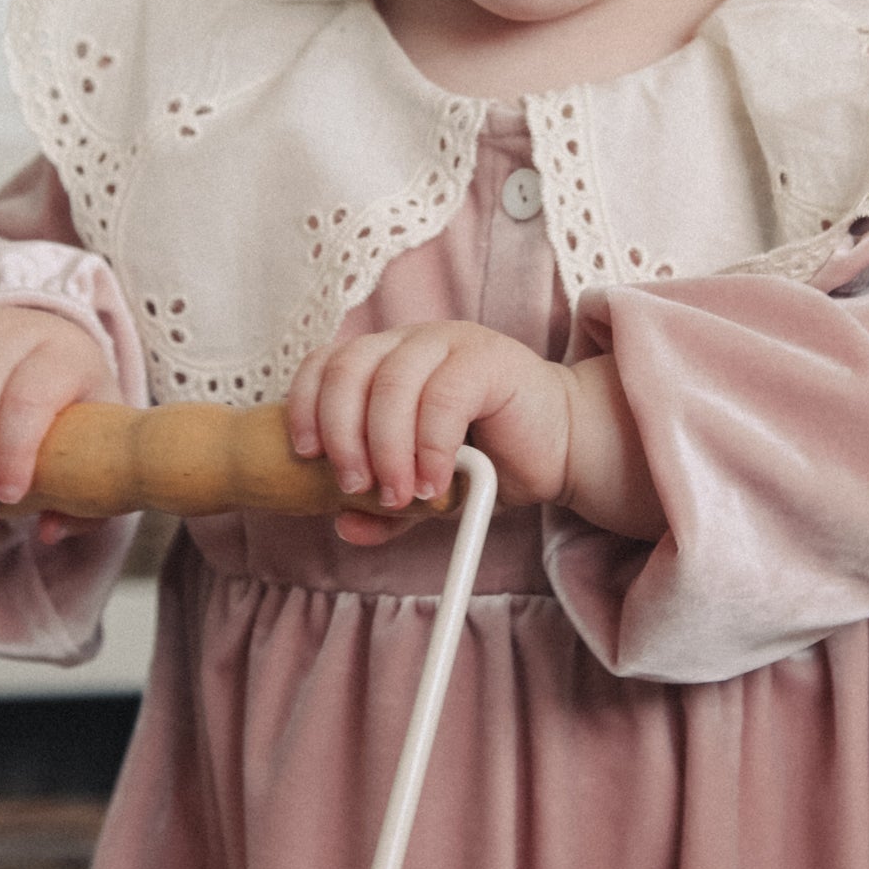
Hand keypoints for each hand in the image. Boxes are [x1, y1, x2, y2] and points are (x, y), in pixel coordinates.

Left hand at [285, 323, 663, 547]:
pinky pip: (444, 396)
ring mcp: (450, 343)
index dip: (305, 407)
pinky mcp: (489, 357)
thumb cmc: (493, 461)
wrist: (563, 448)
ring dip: (386, 447)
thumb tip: (343, 525)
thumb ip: (384, 508)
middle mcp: (411, 342)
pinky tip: (436, 481)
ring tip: (399, 495)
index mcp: (385, 361)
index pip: (325, 366)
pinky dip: (431, 446)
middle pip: (349, 371)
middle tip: (354, 487)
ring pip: (392, 382)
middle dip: (343, 434)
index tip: (307, 456)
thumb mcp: (425, 491)